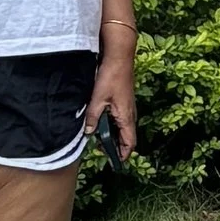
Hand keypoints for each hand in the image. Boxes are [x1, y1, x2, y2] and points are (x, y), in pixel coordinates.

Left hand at [84, 46, 136, 164]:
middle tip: (101, 150)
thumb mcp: (98, 100)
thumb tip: (89, 132)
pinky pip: (120, 118)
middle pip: (126, 137)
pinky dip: (112, 124)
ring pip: (122, 128)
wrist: (119, 57)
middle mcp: (130, 114)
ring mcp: (128, 107)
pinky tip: (100, 121)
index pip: (129, 143)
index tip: (115, 162)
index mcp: (126, 117)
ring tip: (98, 137)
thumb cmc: (111, 77)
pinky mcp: (123, 101)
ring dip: (113, 135)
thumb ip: (93, 118)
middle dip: (115, 146)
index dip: (123, 154)